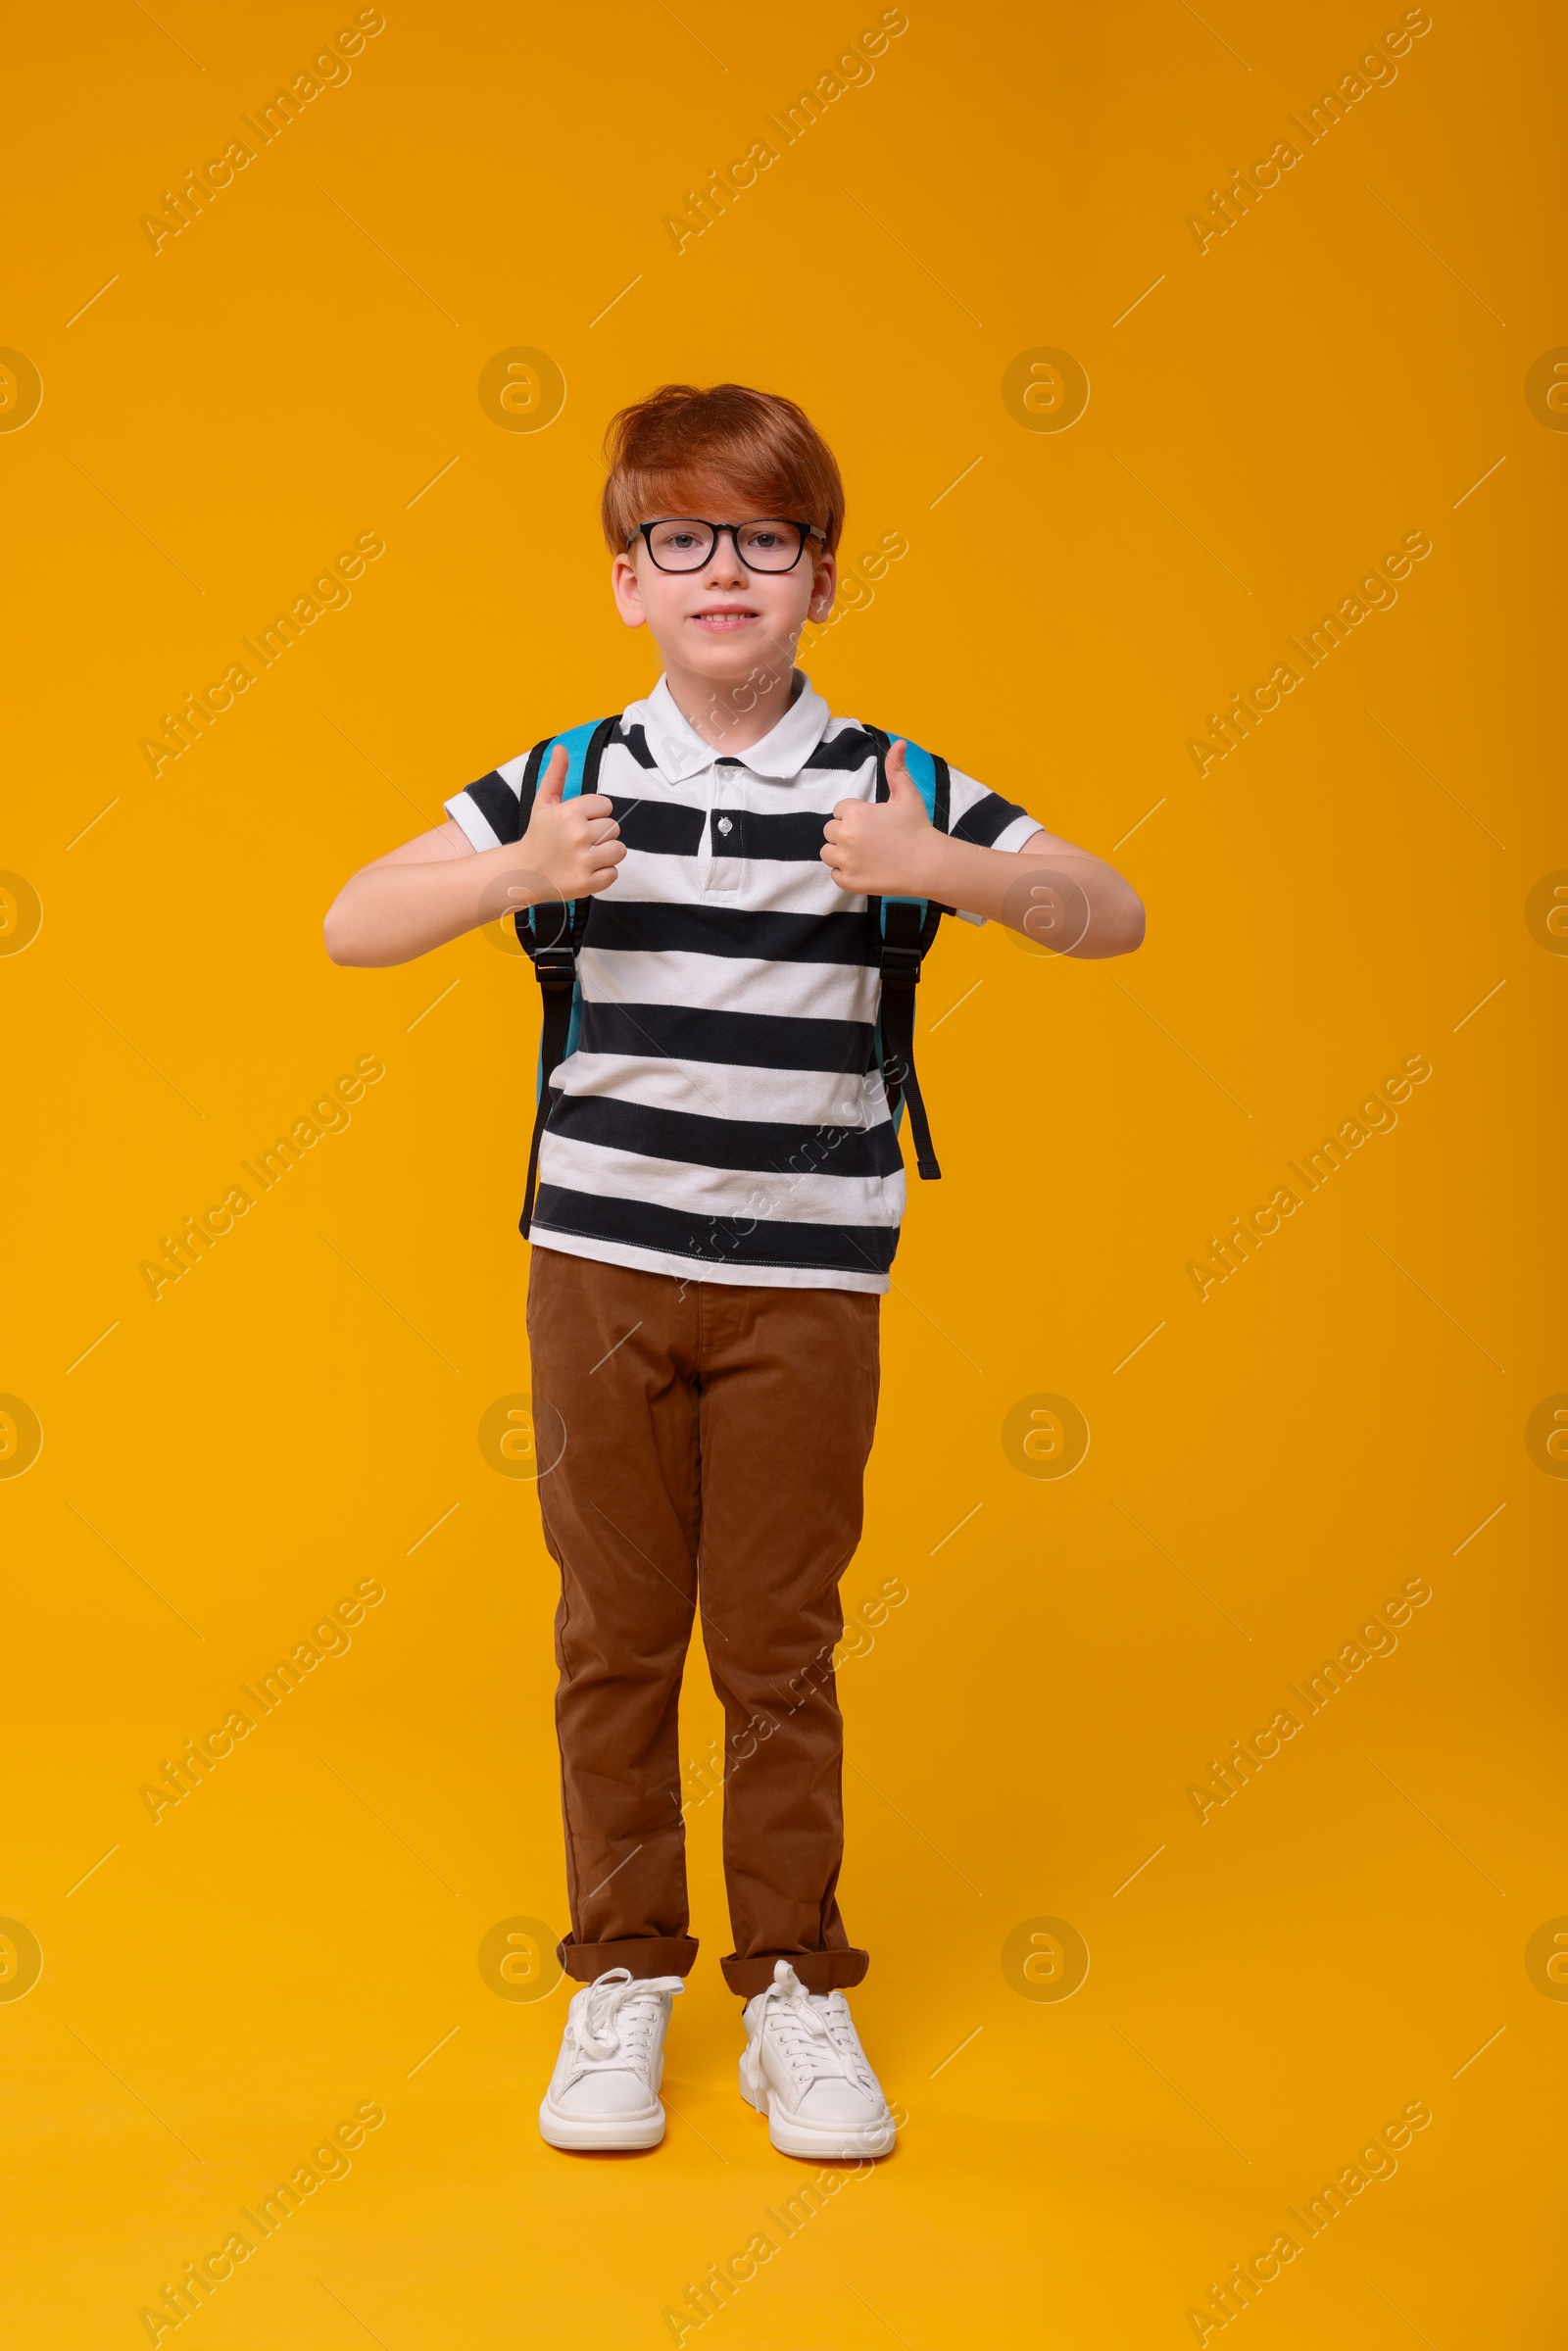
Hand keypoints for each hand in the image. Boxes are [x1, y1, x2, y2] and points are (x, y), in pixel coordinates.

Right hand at [518, 744, 624, 901]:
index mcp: (569, 813)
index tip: (578, 822)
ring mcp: (583, 861)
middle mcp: (577, 836)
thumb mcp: (544, 803)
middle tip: (579, 841)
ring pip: (619, 850)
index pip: (605, 806)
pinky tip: (585, 870)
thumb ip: (556, 775)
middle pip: (614, 828)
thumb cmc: (538, 835)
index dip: (594, 814)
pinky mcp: (587, 883)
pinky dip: (603, 874)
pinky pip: (614, 873)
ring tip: (585, 855)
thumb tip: (561, 747)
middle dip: (600, 834)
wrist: (523, 872)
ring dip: (606, 854)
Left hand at [820, 740, 935, 896]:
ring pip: (827, 853)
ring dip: (840, 853)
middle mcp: (846, 835)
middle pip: (830, 831)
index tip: (872, 824)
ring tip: (865, 854)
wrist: (928, 864)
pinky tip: (865, 868)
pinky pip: (834, 874)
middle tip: (870, 840)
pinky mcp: (848, 881)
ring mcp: (845, 860)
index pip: (839, 811)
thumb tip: (899, 743)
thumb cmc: (918, 827)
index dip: (854, 816)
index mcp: (855, 812)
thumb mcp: (907, 794)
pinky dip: (846, 873)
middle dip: (846, 834)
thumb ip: (896, 768)